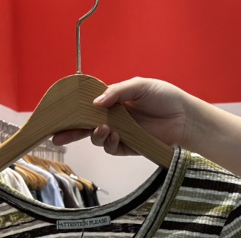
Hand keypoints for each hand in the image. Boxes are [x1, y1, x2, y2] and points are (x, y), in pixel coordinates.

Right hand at [52, 77, 194, 155]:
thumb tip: (95, 102)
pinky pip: (111, 148)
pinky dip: (109, 143)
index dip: (72, 112)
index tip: (58, 116)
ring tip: (104, 129)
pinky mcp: (127, 147)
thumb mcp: (138, 85)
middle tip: (58, 136)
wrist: (182, 117)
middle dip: (70, 132)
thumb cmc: (163, 97)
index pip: (87, 106)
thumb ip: (116, 92)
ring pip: (97, 138)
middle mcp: (112, 118)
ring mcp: (119, 133)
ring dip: (96, 135)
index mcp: (112, 101)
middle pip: (85, 126)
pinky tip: (114, 136)